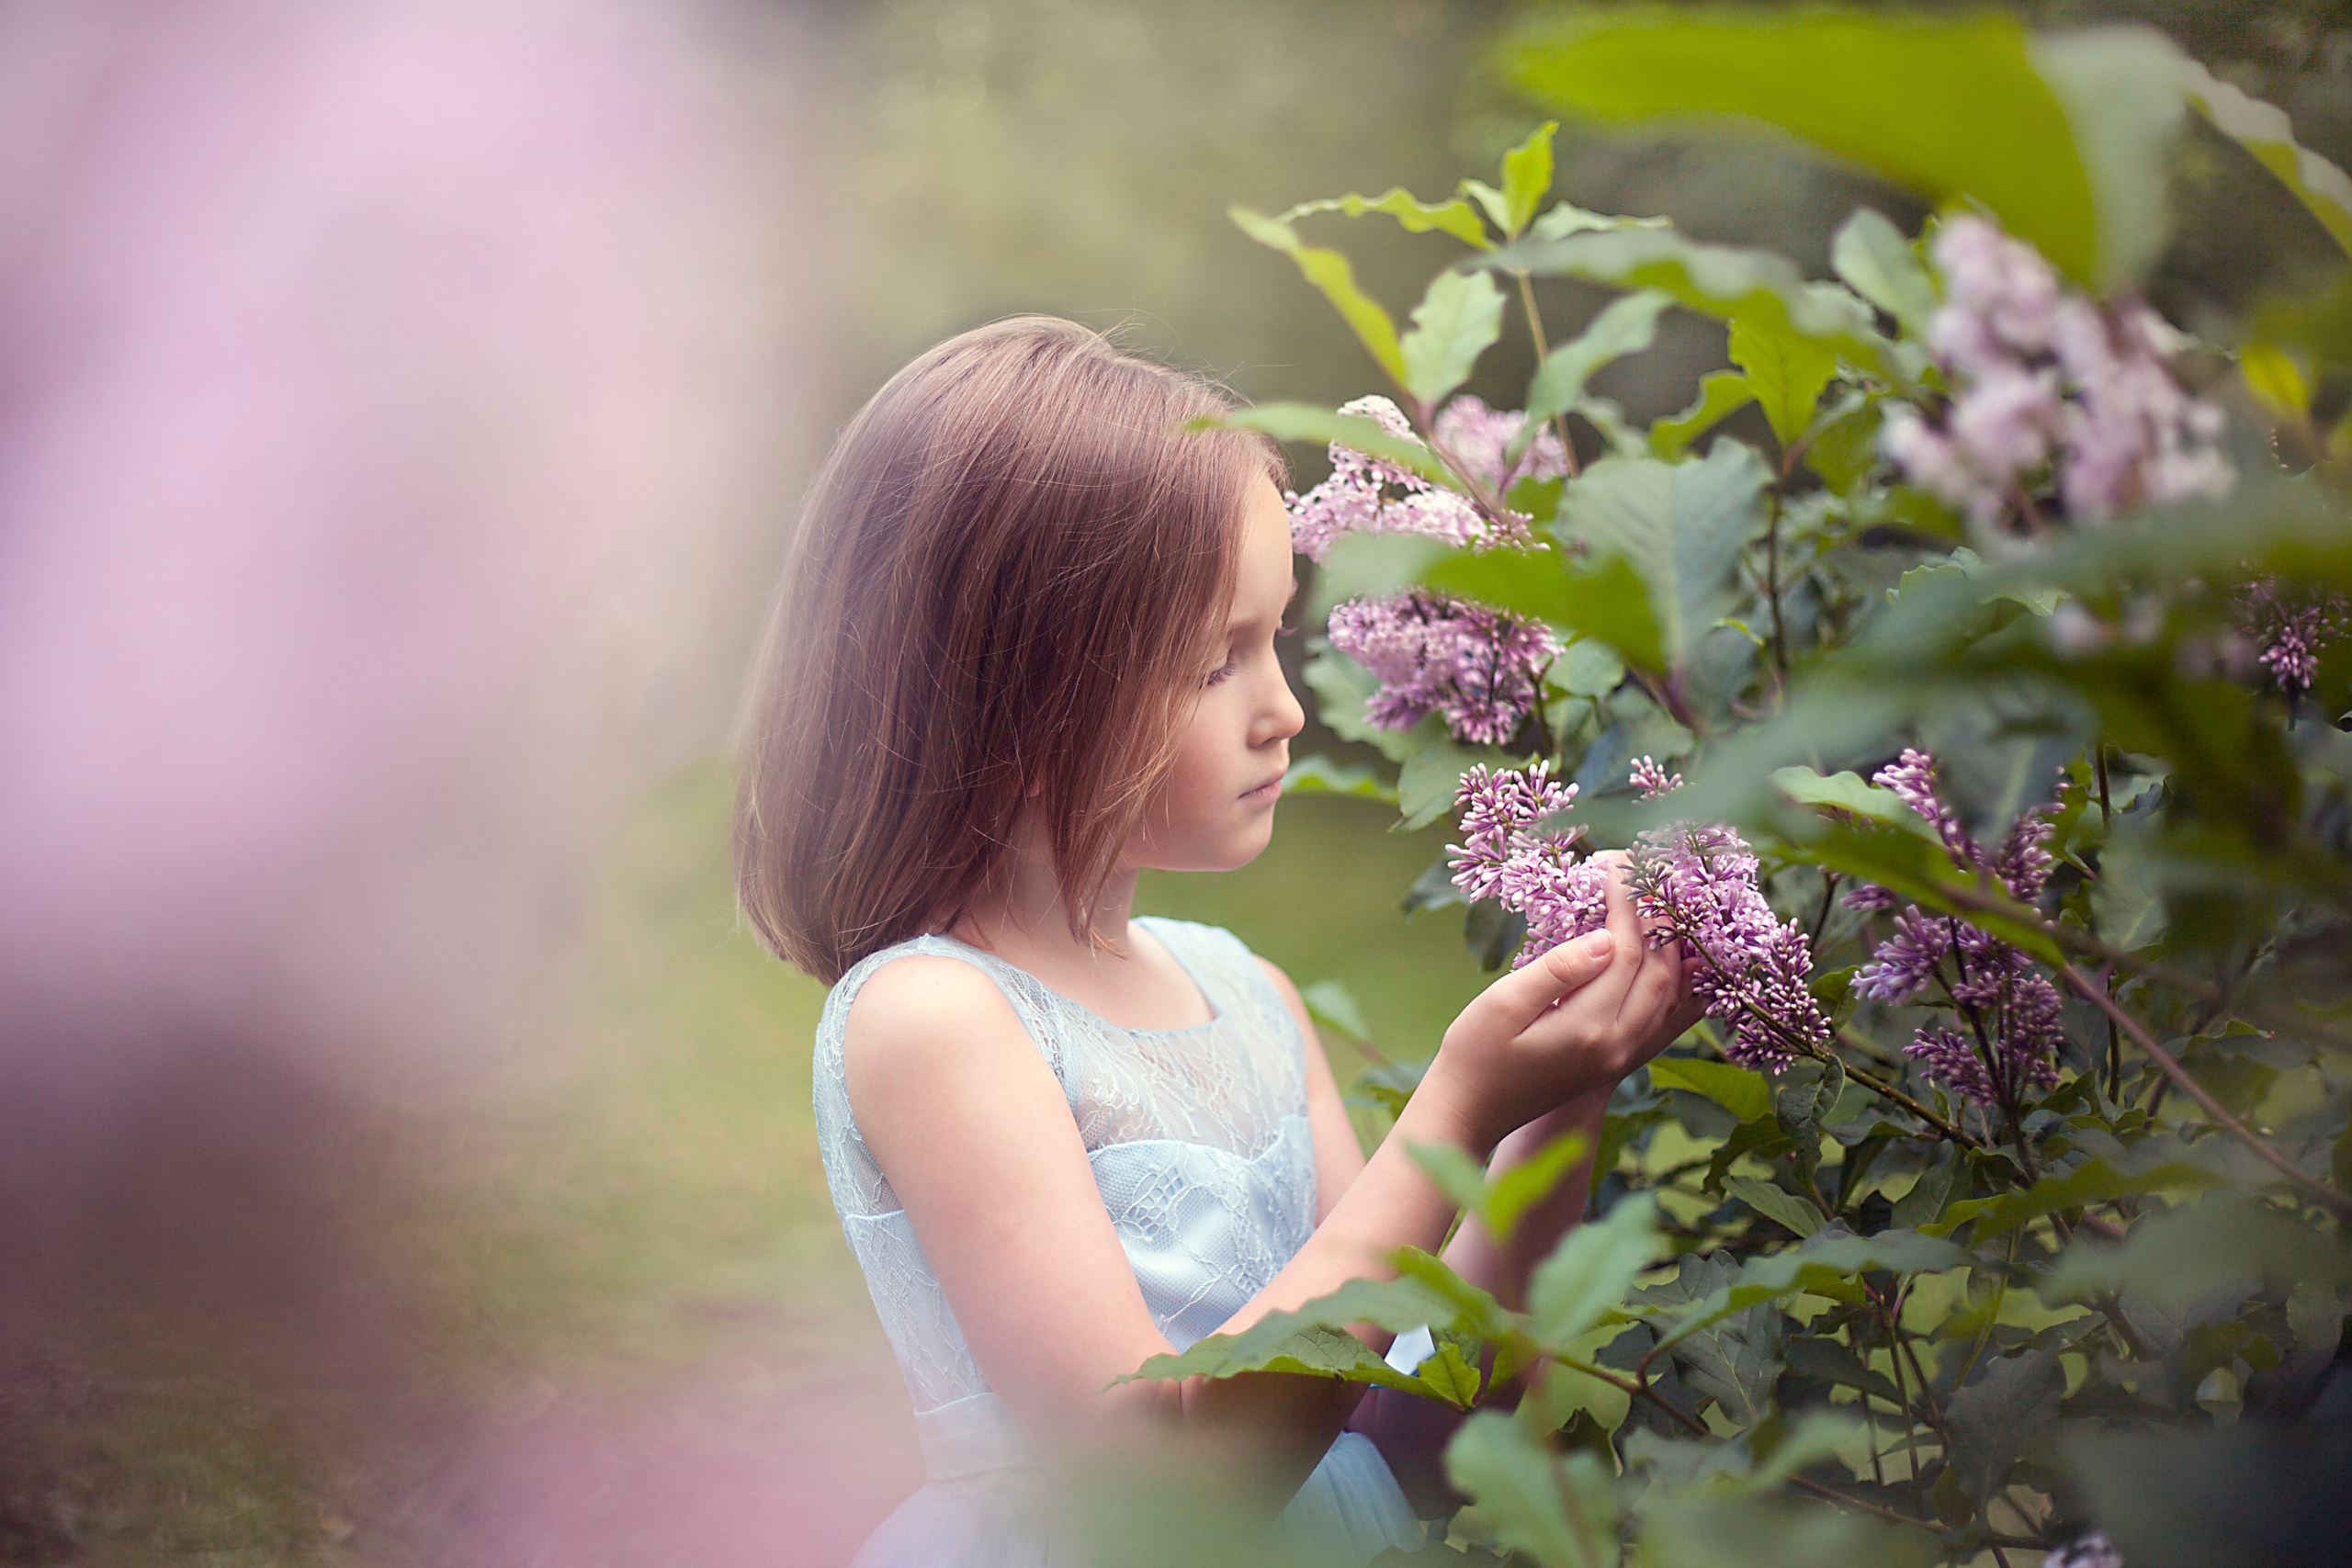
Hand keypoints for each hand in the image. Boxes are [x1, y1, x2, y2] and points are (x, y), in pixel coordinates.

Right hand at [1422, 857, 1705, 1150]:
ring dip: (1672, 948)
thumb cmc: (1474, 1055)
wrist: (1469, 1113)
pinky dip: (1680, 987)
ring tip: (1661, 906)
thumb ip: (1557, 970)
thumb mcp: (1503, 1004)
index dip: (1627, 903)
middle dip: (1654, 917)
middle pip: (1659, 971)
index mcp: (1589, 1027)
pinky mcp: (1618, 1063)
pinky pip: (1666, 1022)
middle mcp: (1618, 1046)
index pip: (1626, 952)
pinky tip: (1679, 963)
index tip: (1617, 866)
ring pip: (1671, 996)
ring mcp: (1623, 1059)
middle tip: (1640, 877)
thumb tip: (1605, 938)